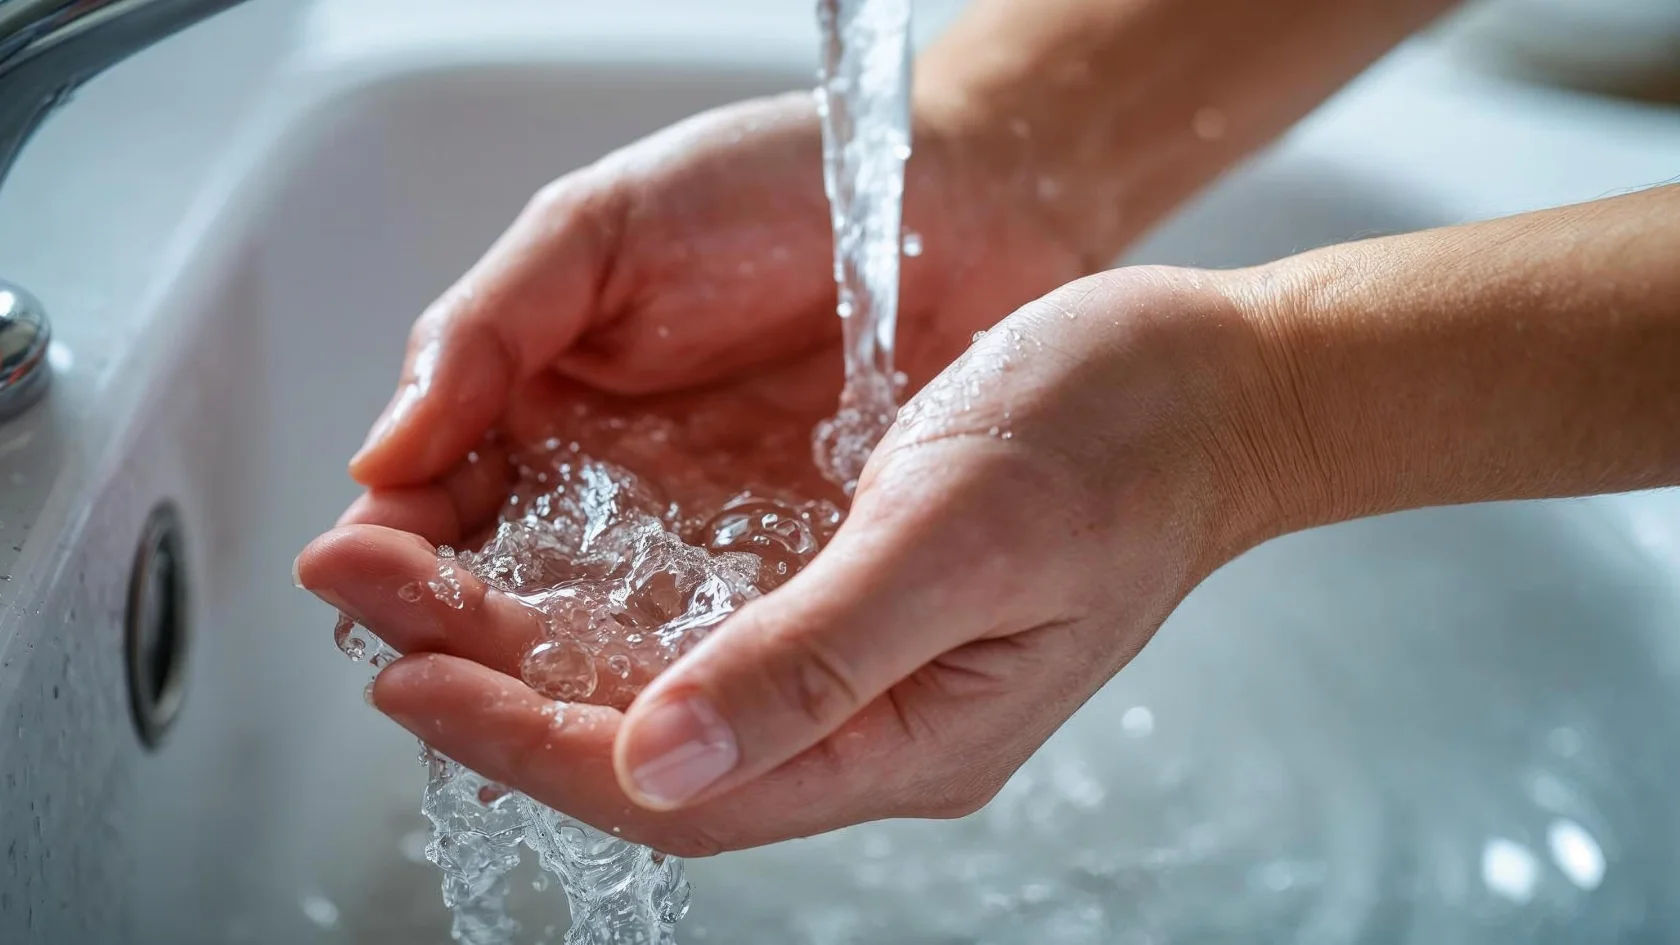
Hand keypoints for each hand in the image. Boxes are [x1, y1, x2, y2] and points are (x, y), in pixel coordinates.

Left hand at [294, 92, 1101, 849]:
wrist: (1214, 385)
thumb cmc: (1118, 441)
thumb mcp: (960, 533)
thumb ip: (813, 656)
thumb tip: (655, 760)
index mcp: (900, 738)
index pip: (674, 783)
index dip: (528, 739)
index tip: (405, 676)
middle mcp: (870, 720)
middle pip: (646, 740)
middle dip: (497, 681)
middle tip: (368, 603)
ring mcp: (864, 665)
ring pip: (662, 685)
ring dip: (537, 639)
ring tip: (419, 583)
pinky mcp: (857, 598)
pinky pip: (705, 629)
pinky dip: (610, 600)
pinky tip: (545, 564)